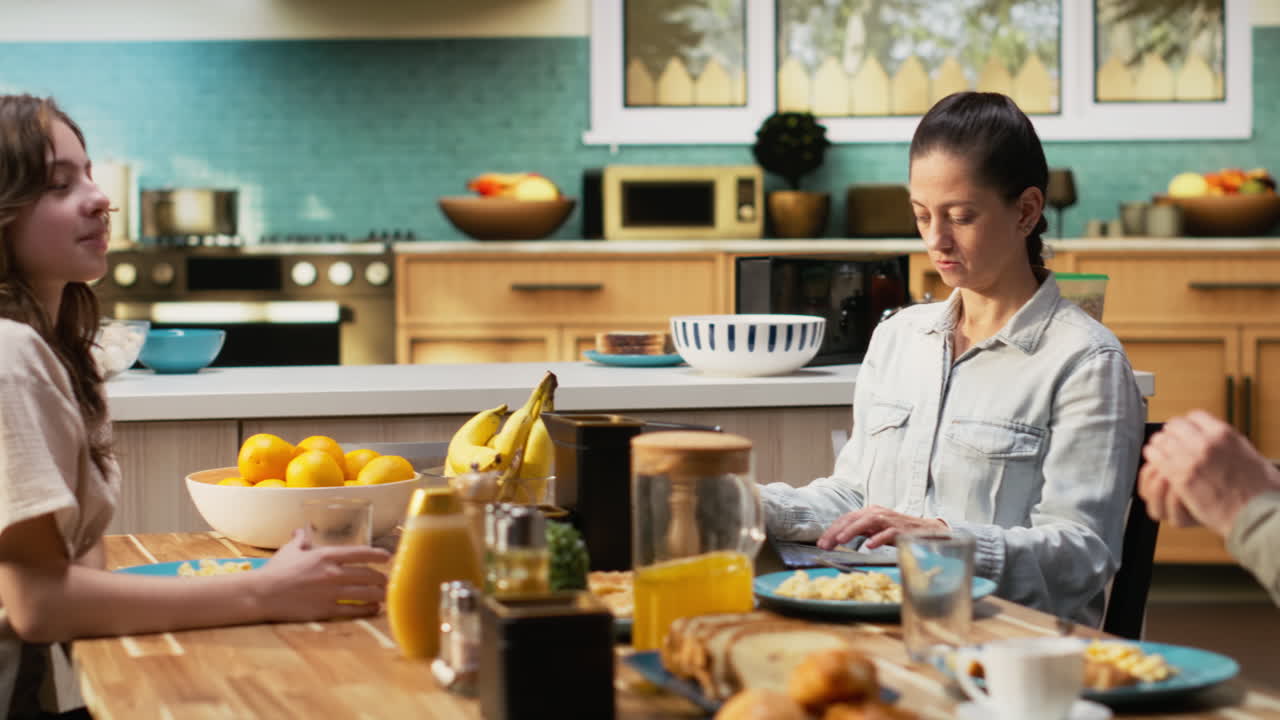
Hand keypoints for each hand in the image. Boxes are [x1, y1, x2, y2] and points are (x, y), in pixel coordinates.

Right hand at [253, 529, 391, 621]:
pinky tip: (374, 609)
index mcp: (326, 555)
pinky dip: (368, 609)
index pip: (361, 553)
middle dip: (382, 578)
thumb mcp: (289, 551)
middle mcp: (333, 573)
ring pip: (366, 593)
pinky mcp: (326, 610)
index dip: (378, 555)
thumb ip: (300, 540)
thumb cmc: (276, 571)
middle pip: (368, 575)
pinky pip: (354, 610)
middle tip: (387, 580)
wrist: (262, 594)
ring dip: (380, 594)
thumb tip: (300, 530)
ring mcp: (331, 593)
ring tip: (385, 595)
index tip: (388, 557)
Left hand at [816, 505, 946, 549]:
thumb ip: (861, 530)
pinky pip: (888, 533)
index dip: (832, 530)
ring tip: (840, 540)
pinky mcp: (900, 530)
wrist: (926, 530)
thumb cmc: (898, 530)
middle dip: (836, 532)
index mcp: (869, 512)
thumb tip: (839, 537)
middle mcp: (876, 513)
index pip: (846, 519)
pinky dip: (878, 538)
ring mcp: (888, 520)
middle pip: (852, 519)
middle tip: (825, 544)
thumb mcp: (876, 529)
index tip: (822, 542)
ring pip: (866, 522)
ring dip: (852, 531)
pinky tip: (869, 546)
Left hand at [1139, 411, 1279, 537]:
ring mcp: (1191, 459)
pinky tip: (1154, 461)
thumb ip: (1227, 444)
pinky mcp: (1180, 477)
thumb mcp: (1248, 454)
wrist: (1255, 511)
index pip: (1194, 416)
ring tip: (1159, 450)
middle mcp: (1206, 442)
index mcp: (1223, 434)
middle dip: (1171, 433)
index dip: (1188, 424)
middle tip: (1169, 441)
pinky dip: (1153, 457)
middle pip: (1174, 426)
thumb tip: (1217, 439)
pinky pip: (1156, 458)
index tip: (1185, 431)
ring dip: (1160, 445)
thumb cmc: (1258, 489)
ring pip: (1162, 440)